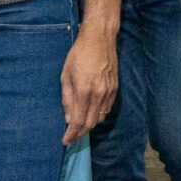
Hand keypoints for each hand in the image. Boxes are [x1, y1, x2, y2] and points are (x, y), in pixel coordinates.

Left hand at [60, 29, 118, 143]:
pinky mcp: (115, 88)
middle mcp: (98, 95)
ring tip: (80, 127)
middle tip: (72, 137)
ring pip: (100, 118)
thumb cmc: (78, 55)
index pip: (77, 121)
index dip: (71, 134)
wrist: (99, 39)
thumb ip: (67, 98)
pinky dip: (99, 115)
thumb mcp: (66, 76)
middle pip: (90, 123)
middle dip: (80, 133)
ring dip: (90, 125)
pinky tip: (92, 114)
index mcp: (83, 92)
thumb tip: (68, 117)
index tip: (65, 141)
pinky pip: (107, 109)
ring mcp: (109, 92)